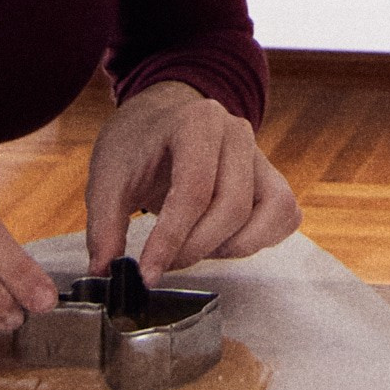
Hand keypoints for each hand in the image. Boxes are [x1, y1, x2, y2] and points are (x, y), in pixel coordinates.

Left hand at [86, 84, 301, 270]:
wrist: (161, 117)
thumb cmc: (137, 142)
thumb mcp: (107, 177)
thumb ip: (104, 226)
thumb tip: (105, 271)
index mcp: (197, 123)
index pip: (194, 190)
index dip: (170, 239)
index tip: (146, 273)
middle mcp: (237, 133)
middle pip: (233, 206)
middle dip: (196, 248)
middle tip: (164, 264)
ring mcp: (259, 155)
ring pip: (270, 212)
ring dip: (232, 245)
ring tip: (194, 248)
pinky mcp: (270, 177)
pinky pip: (285, 214)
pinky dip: (260, 238)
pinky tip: (221, 242)